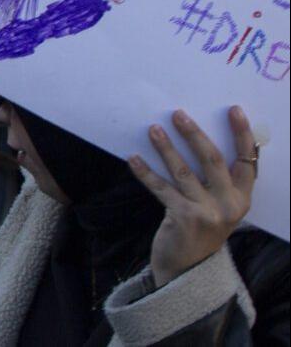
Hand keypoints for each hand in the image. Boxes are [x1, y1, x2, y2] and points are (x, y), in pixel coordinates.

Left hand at [131, 107, 258, 286]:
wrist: (188, 269)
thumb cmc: (201, 229)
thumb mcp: (219, 208)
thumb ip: (218, 182)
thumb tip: (197, 138)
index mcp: (242, 198)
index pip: (247, 161)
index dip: (242, 135)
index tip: (234, 110)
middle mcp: (229, 205)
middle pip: (213, 160)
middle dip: (194, 134)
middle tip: (178, 114)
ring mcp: (207, 212)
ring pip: (183, 171)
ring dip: (165, 148)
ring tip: (153, 128)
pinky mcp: (183, 217)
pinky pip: (161, 188)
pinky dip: (145, 172)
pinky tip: (133, 158)